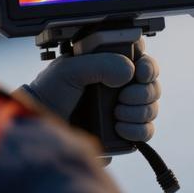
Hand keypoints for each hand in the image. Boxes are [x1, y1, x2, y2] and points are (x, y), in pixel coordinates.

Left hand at [18, 38, 160, 142]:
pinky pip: (147, 131)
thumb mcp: (69, 69)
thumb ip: (100, 63)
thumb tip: (129, 72)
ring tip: (116, 113)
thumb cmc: (49, 94)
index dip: (147, 64)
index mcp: (109, 65)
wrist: (41, 127)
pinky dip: (138, 129)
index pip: (142, 58)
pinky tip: (119, 127)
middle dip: (143, 90)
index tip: (139, 71)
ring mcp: (124, 110)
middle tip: (123, 96)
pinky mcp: (124, 134)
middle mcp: (120, 86)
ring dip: (139, 110)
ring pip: (152, 107)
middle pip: (152, 83)